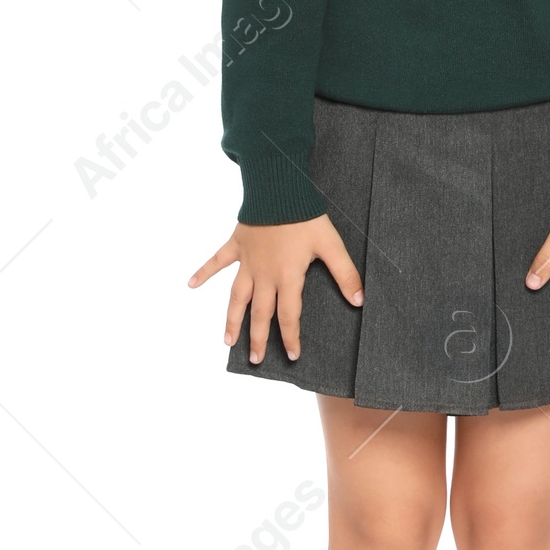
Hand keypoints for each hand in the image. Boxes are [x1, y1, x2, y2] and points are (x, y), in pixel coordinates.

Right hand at [189, 214, 362, 364]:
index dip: (291, 337)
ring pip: (236, 296)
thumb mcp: (331, 245)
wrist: (279, 189)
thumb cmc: (306, 217)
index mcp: (287, 276)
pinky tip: (190, 284)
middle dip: (258, 339)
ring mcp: (247, 260)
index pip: (288, 315)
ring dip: (231, 319)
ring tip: (227, 341)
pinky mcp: (237, 244)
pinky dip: (204, 272)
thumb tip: (359, 300)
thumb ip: (345, 274)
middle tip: (256, 360)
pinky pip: (217, 261)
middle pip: (260, 314)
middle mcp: (264, 274)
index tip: (293, 355)